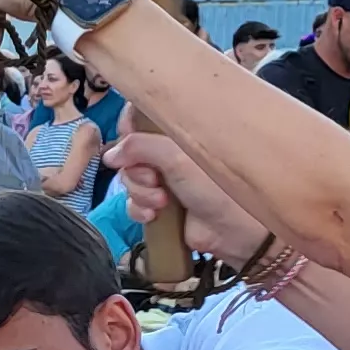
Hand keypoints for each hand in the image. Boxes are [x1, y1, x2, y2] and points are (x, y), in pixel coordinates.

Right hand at [105, 135, 266, 261]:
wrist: (238, 232)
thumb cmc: (217, 187)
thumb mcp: (177, 157)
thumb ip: (140, 146)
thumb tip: (111, 155)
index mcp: (178, 132)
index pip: (141, 117)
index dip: (129, 128)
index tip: (129, 139)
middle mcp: (169, 153)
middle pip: (129, 152)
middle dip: (136, 170)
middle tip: (155, 179)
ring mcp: (165, 180)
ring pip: (129, 180)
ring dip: (140, 193)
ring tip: (162, 202)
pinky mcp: (161, 206)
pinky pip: (134, 204)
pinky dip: (140, 209)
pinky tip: (154, 215)